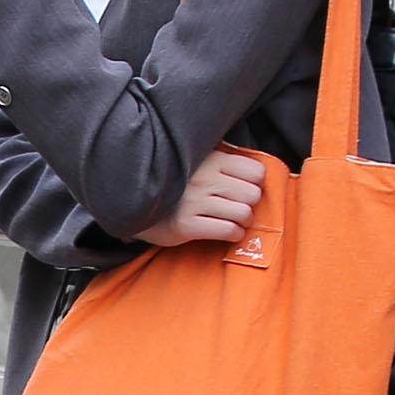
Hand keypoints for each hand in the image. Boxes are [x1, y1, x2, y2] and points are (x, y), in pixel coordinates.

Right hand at [136, 146, 268, 246]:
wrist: (136, 202)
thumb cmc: (176, 184)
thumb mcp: (197, 161)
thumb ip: (223, 160)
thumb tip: (257, 171)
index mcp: (211, 160)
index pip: (256, 171)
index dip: (255, 183)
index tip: (245, 189)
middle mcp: (204, 179)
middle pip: (253, 195)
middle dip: (250, 205)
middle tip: (240, 208)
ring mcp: (194, 202)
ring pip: (243, 214)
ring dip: (243, 222)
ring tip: (233, 220)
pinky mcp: (186, 225)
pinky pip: (227, 231)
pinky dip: (233, 234)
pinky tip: (226, 232)